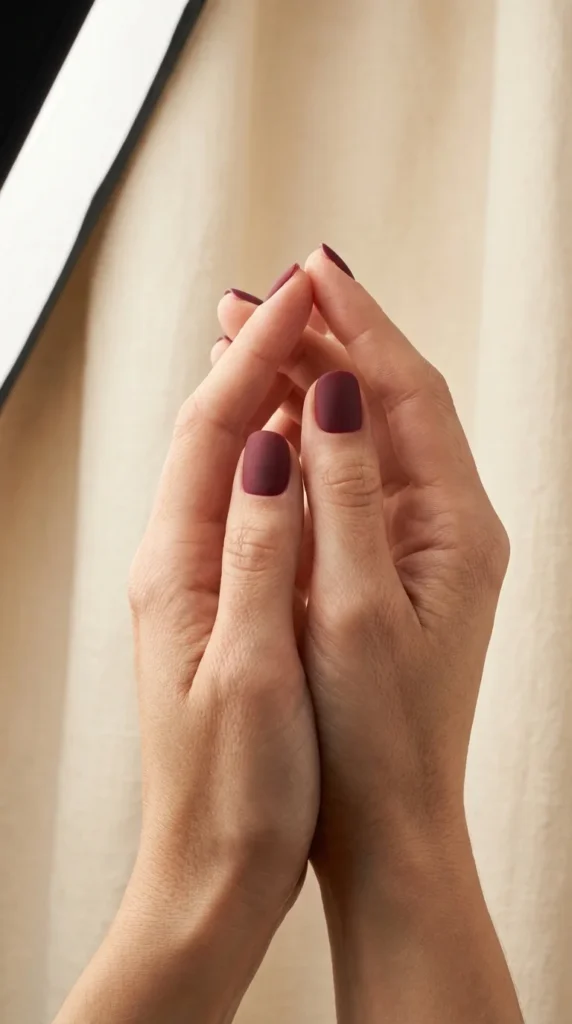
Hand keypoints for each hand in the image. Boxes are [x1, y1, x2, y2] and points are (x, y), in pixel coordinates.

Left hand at [54, 269, 318, 1023]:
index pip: (215, 427)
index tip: (308, 292)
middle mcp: (176, 561)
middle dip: (257, 352)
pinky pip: (244, 504)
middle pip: (210, 429)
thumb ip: (262, 554)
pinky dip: (275, 454)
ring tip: (308, 339)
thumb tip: (273, 446)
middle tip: (310, 292)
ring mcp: (197, 580)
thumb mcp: (255, 669)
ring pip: (226, 461)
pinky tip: (302, 440)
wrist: (212, 873)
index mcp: (178, 567)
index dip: (262, 353)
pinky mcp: (222, 603)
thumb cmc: (236, 788)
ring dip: (264, 394)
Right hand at [216, 247, 520, 1021]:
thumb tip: (331, 394)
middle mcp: (449, 522)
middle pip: (387, 404)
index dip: (360, 327)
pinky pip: (349, 480)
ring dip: (310, 386)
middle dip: (323, 345)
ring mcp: (420, 541)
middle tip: (255, 298)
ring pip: (364, 437)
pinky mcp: (389, 565)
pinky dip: (308, 440)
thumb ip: (346, 495)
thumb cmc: (375, 729)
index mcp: (457, 523)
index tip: (312, 271)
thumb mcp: (355, 606)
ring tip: (248, 340)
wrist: (389, 818)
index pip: (409, 393)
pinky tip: (268, 418)